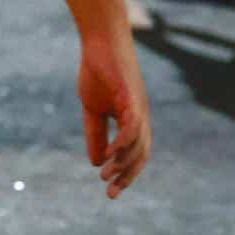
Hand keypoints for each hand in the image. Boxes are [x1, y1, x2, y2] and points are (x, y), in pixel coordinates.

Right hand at [77, 32, 150, 198]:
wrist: (100, 41)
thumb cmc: (98, 71)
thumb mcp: (93, 109)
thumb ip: (96, 134)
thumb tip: (97, 162)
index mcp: (133, 120)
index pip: (135, 154)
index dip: (125, 174)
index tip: (110, 192)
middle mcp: (141, 116)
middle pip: (141, 154)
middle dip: (127, 175)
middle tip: (110, 193)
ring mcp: (138, 106)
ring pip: (139, 143)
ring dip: (123, 162)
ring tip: (106, 175)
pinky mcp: (131, 96)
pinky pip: (132, 125)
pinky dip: (124, 142)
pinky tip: (111, 153)